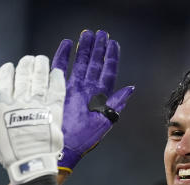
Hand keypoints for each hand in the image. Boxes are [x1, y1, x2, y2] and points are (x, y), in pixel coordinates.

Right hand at [0, 55, 64, 184]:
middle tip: (29, 59)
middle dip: (26, 65)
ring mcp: (38, 104)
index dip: (7, 71)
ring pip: (39, 78)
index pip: (4, 80)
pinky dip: (57, 79)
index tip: (10, 66)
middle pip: (23, 76)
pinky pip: (56, 90)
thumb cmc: (10, 155)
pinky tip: (57, 72)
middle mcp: (21, 100)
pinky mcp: (54, 110)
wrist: (32, 163)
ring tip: (41, 59)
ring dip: (40, 66)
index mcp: (3, 106)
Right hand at [52, 29, 134, 173]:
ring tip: (86, 34)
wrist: (63, 147)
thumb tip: (130, 88)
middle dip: (97, 48)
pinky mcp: (59, 90)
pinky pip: (60, 68)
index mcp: (101, 97)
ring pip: (79, 63)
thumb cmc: (85, 139)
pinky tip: (67, 44)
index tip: (113, 43)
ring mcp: (73, 88)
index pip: (108, 71)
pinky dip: (63, 56)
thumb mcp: (104, 122)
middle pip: (94, 63)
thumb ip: (116, 104)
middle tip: (100, 33)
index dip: (111, 57)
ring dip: (83, 48)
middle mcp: (88, 90)